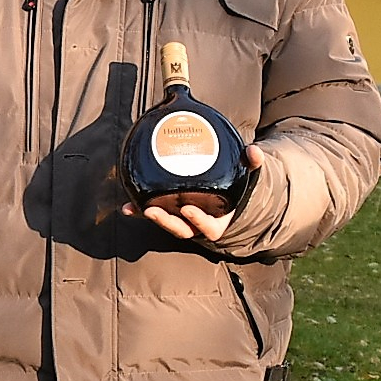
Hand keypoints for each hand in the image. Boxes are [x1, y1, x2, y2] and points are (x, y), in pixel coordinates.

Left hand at [133, 145, 263, 245]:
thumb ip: (252, 164)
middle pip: (181, 229)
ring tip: (136, 208)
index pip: (209, 227)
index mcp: (219, 221)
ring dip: (150, 217)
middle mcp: (198, 224)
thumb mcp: (247, 176)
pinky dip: (139, 211)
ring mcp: (183, 220)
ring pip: (166, 223)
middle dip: (167, 222)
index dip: (198, 221)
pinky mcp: (170, 212)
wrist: (230, 195)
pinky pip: (153, 213)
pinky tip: (126, 207)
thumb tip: (254, 151)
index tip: (187, 209)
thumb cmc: (237, 188)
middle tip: (153, 210)